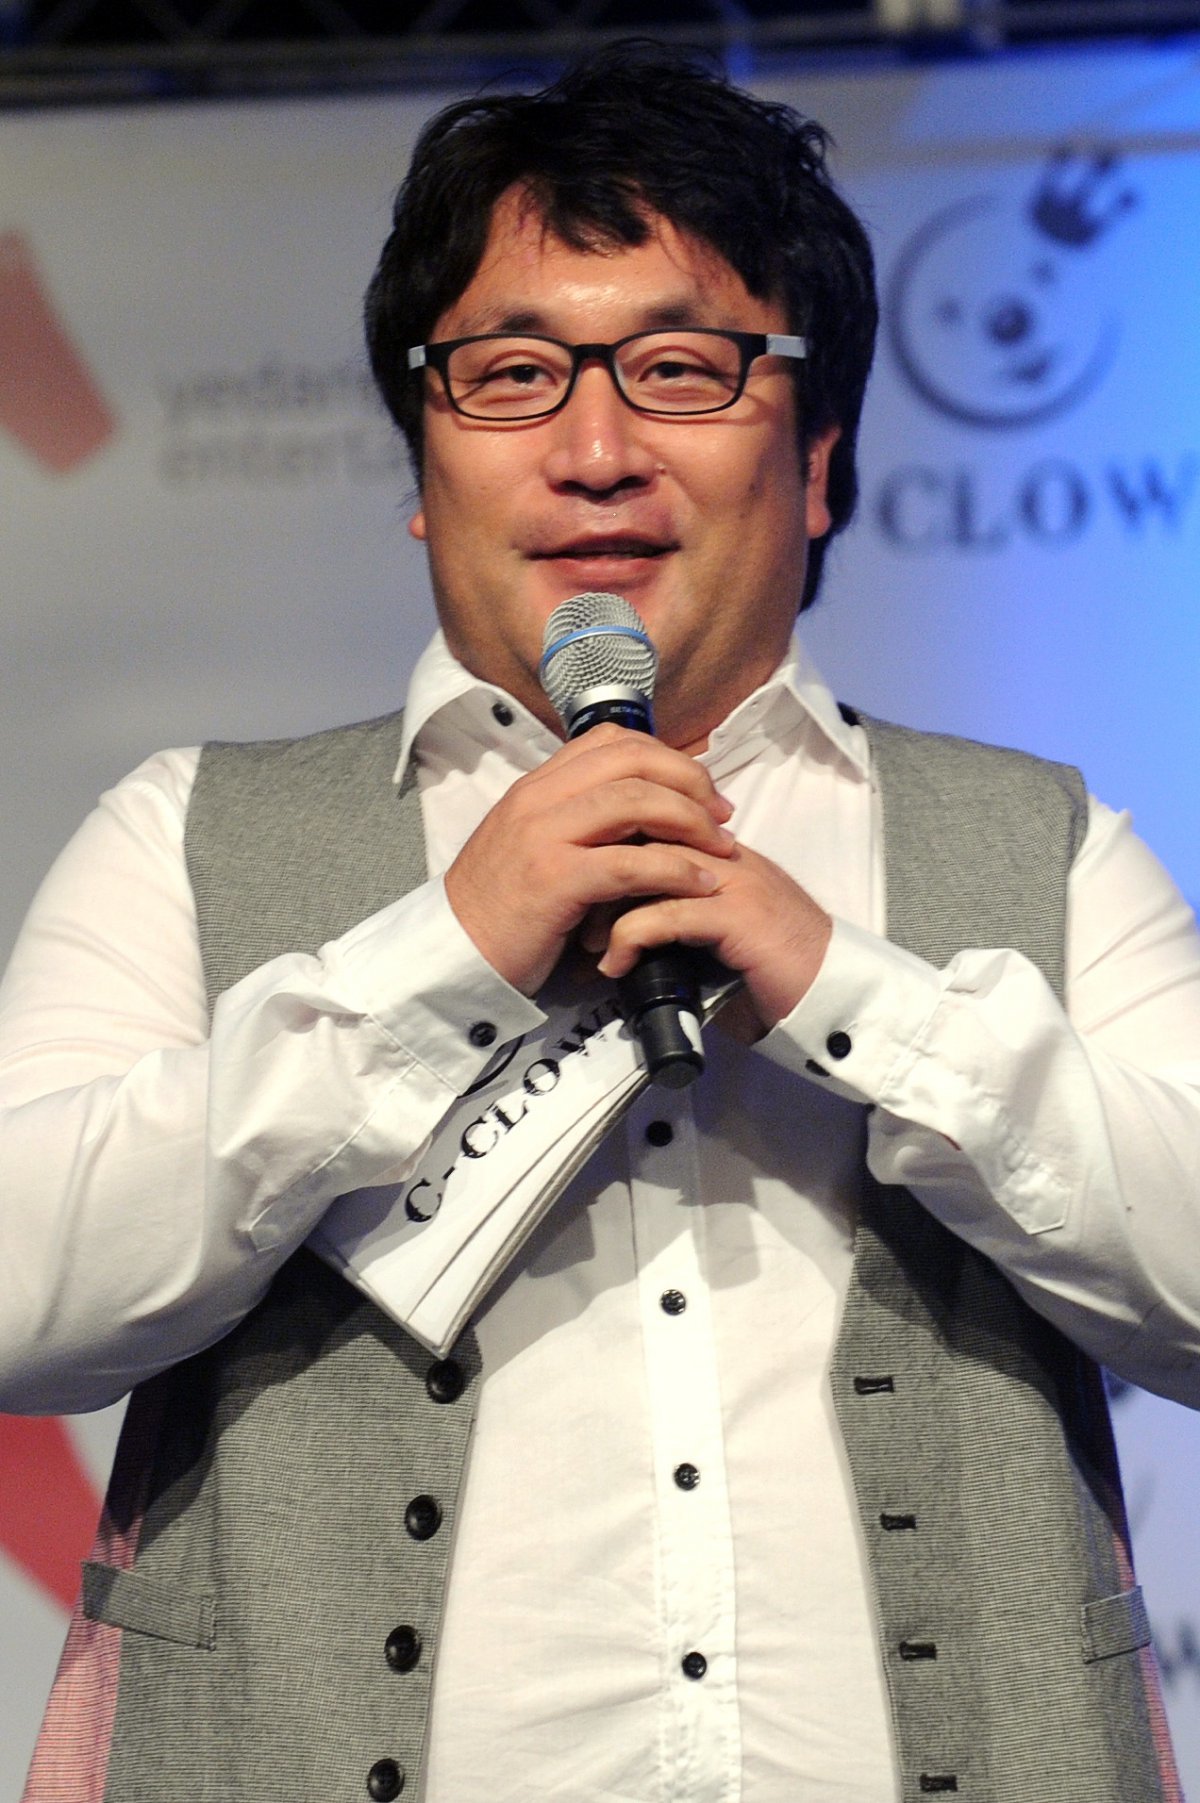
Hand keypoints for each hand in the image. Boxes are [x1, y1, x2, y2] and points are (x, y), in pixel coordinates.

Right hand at [443, 724, 736, 994]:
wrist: (455, 955)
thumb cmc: (504, 909)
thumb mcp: (535, 846)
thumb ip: (578, 821)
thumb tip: (643, 813)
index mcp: (536, 785)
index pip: (612, 741)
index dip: (666, 757)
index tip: (699, 789)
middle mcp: (538, 798)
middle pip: (633, 760)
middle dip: (690, 782)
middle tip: (722, 815)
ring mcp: (543, 835)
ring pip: (636, 801)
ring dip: (692, 822)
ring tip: (721, 848)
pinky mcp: (554, 879)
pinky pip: (630, 862)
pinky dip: (676, 869)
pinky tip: (701, 884)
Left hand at [593, 840, 831, 1036]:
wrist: (833, 995)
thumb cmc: (770, 972)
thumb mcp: (712, 936)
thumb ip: (673, 919)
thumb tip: (616, 934)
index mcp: (718, 852)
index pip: (650, 820)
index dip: (606, 846)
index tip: (574, 883)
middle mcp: (724, 855)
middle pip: (642, 832)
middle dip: (596, 868)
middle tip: (567, 906)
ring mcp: (733, 881)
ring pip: (649, 867)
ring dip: (605, 904)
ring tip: (585, 940)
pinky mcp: (737, 915)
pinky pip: (667, 914)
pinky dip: (629, 939)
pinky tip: (614, 966)